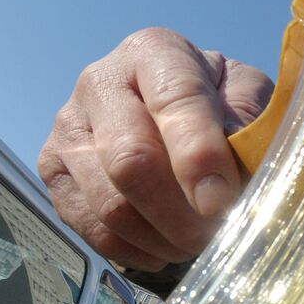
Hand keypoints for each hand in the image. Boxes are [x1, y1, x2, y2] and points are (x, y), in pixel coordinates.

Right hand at [38, 27, 273, 269]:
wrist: (170, 114)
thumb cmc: (218, 106)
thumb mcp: (247, 97)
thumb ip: (249, 121)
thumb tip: (236, 168)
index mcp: (154, 52)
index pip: (175, 100)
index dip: (198, 156)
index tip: (220, 201)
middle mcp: (100, 82)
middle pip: (131, 161)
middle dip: (181, 213)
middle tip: (215, 235)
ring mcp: (68, 128)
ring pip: (110, 205)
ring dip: (163, 238)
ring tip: (197, 241)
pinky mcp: (53, 172)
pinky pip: (92, 230)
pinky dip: (137, 251)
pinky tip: (166, 247)